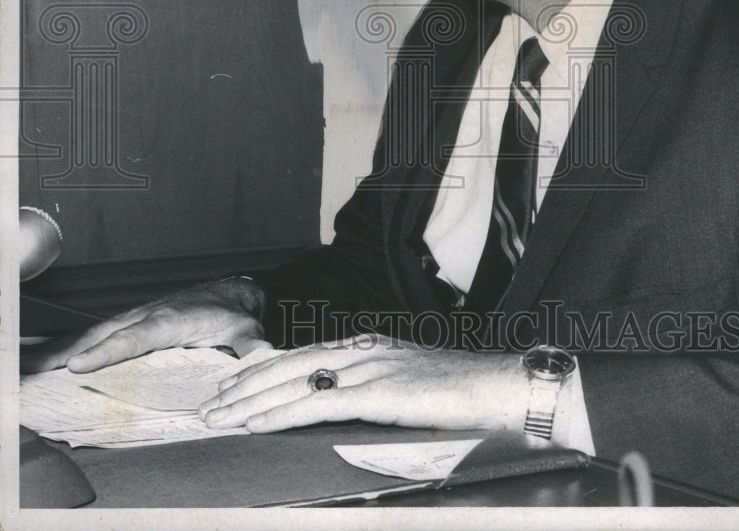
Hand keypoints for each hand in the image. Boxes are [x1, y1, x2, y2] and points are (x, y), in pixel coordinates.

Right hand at [20, 278, 268, 373]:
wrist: (232, 293)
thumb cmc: (234, 314)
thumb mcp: (248, 332)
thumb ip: (251, 348)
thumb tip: (261, 358)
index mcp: (172, 320)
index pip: (136, 337)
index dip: (108, 352)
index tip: (79, 364)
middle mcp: (148, 315)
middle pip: (104, 333)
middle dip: (69, 349)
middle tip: (35, 368)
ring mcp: (136, 317)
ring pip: (95, 332)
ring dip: (61, 348)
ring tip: (30, 366)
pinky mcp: (130, 323)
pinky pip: (98, 334)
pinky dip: (71, 344)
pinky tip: (49, 359)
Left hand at [199, 336, 528, 432]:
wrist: (498, 386)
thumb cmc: (460, 392)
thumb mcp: (407, 383)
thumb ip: (373, 387)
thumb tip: (343, 404)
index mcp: (367, 345)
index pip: (302, 354)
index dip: (263, 369)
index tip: (233, 382)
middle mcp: (361, 349)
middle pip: (288, 364)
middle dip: (244, 385)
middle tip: (210, 403)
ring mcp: (367, 367)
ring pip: (293, 382)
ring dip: (250, 402)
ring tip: (218, 416)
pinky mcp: (376, 392)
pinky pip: (316, 403)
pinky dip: (279, 413)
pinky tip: (254, 423)